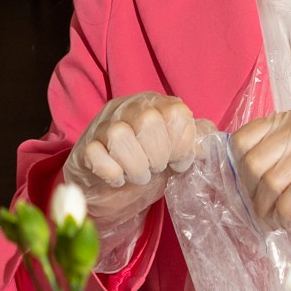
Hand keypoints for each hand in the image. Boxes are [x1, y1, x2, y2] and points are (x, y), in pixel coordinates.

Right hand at [62, 93, 200, 229]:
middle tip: (155, 169)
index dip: (182, 143)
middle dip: (157, 156)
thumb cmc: (147, 162)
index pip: (177, 113)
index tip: (178, 160)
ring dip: (135, 166)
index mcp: (155, 104)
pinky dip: (112, 173)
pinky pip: (96, 155)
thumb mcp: (176, 150)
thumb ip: (196, 139)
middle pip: (148, 121)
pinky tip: (117, 179)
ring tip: (138, 176)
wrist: (109, 186)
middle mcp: (127, 108)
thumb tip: (205, 142)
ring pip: (119, 136)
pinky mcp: (84, 149)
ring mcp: (102, 126)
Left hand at [233, 110, 290, 232]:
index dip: (235, 168)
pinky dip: (283, 216)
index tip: (241, 189)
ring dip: (264, 210)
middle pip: (253, 163)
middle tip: (256, 211)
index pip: (245, 137)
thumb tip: (244, 173)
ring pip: (269, 182)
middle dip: (248, 193)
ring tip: (271, 222)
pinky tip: (286, 223)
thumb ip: (285, 149)